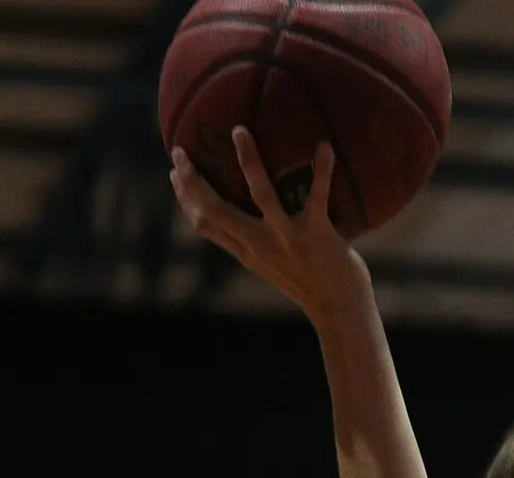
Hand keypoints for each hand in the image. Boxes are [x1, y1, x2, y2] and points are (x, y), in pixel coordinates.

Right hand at [169, 128, 372, 326]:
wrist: (339, 310)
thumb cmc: (309, 283)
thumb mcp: (272, 266)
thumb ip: (255, 243)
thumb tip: (242, 220)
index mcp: (247, 252)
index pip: (204, 223)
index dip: (185, 197)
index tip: (174, 173)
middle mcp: (260, 245)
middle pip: (215, 209)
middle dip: (194, 179)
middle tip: (181, 150)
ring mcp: (287, 239)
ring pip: (261, 194)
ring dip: (249, 160)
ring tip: (240, 131)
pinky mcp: (317, 234)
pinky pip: (318, 195)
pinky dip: (322, 170)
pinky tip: (324, 146)